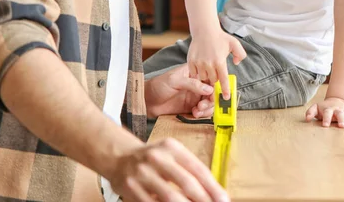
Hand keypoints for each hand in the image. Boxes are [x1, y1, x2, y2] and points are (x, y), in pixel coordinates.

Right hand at [110, 137, 228, 201]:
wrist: (118, 156)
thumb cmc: (153, 159)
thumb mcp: (171, 155)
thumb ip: (189, 170)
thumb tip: (214, 193)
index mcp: (172, 147)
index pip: (198, 169)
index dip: (213, 187)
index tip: (224, 200)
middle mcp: (157, 157)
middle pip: (187, 183)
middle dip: (204, 200)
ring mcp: (142, 173)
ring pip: (170, 197)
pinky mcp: (131, 188)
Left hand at [145, 63, 214, 118]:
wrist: (147, 101)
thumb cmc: (158, 85)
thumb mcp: (174, 81)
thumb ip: (192, 84)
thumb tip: (209, 89)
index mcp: (194, 74)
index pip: (210, 78)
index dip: (215, 87)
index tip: (213, 95)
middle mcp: (197, 85)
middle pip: (212, 93)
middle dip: (210, 100)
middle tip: (202, 105)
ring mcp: (195, 97)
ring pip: (209, 103)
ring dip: (207, 108)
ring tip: (197, 111)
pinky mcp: (191, 108)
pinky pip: (202, 112)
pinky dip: (202, 114)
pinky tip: (195, 114)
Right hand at [187, 30, 245, 99]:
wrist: (205, 30)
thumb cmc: (220, 37)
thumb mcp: (235, 43)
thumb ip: (240, 54)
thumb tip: (236, 63)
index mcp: (220, 61)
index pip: (223, 80)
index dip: (225, 90)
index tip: (226, 97)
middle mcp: (209, 64)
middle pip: (213, 81)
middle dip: (216, 80)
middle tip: (216, 75)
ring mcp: (199, 63)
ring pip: (203, 78)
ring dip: (206, 77)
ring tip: (208, 69)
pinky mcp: (191, 62)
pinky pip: (194, 74)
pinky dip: (197, 74)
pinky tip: (201, 68)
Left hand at [305, 97, 343, 127]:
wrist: (335, 100)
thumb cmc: (324, 108)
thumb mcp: (316, 108)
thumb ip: (310, 112)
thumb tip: (307, 119)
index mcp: (328, 109)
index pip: (327, 113)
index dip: (326, 118)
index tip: (325, 125)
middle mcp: (338, 109)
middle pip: (340, 113)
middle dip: (341, 119)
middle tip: (341, 126)